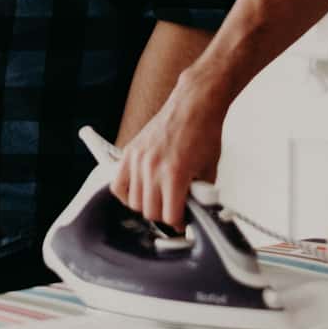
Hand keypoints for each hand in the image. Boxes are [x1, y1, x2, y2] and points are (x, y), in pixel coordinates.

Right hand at [109, 79, 225, 229]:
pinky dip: (126, 193)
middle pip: (150, 212)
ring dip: (147, 205)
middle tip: (173, 209)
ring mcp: (138, 160)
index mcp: (175, 174)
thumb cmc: (203, 132)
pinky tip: (139, 191)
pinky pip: (118, 184)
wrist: (193, 105)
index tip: (183, 221)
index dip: (179, 223)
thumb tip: (195, 212)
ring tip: (159, 198)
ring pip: (133, 201)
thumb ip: (200, 195)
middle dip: (164, 215)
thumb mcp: (209, 169)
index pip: (169, 216)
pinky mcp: (130, 152)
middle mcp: (152, 168)